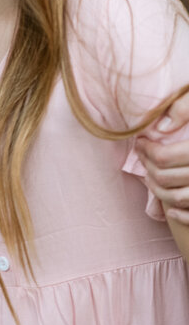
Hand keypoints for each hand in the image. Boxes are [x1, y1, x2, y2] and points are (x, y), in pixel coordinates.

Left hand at [136, 90, 188, 223]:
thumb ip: (184, 108)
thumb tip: (161, 128)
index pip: (164, 156)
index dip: (146, 150)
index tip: (140, 141)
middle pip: (167, 177)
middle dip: (148, 167)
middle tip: (141, 154)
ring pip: (178, 198)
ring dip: (158, 190)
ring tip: (149, 176)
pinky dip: (181, 216)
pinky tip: (170, 209)